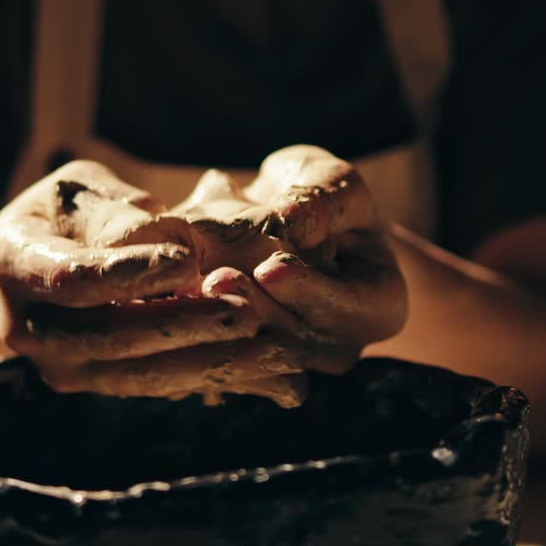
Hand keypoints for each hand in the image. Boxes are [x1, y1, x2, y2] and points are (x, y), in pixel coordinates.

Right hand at [0, 160, 308, 403]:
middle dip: (185, 325)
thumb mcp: (79, 189)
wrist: (23, 270)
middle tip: (249, 310)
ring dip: (211, 364)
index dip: (131, 274)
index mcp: (13, 265)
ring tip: (276, 350)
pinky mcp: (97, 385)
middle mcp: (28, 328)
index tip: (188, 260)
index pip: (73, 278)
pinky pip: (159, 386)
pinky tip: (273, 376)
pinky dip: (216, 380)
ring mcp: (60, 366)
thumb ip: (114, 210)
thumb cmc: (62, 211)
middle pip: (112, 337)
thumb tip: (155, 231)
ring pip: (139, 374)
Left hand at [164, 145, 408, 403]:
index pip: (352, 309)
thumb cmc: (321, 199)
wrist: (287, 226)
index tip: (272, 266)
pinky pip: (221, 356)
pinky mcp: (243, 361)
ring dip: (219, 323)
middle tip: (216, 280)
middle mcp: (339, 345)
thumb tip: (292, 219)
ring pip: (254, 352)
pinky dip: (195, 328)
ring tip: (188, 289)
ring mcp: (291, 361)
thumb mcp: (333, 183)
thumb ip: (323, 199)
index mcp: (379, 307)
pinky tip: (166, 302)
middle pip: (297, 339)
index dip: (310, 289)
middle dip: (255, 310)